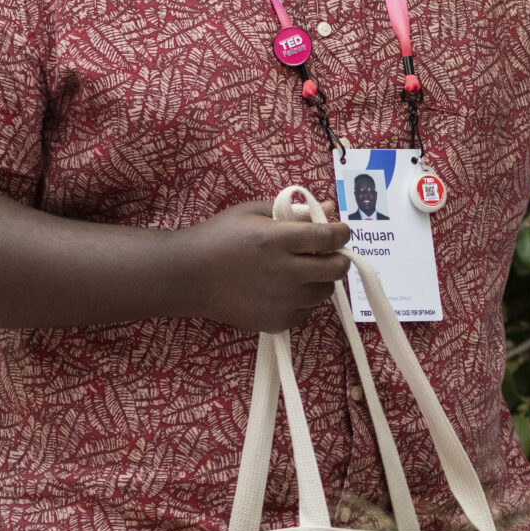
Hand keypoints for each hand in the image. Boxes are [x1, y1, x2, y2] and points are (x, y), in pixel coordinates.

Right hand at [171, 198, 351, 329]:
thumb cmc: (220, 236)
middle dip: (338, 258)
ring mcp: (281, 301)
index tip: (339, 231)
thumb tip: (331, 208)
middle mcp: (284, 273)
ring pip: (324, 292)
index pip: (329, 238)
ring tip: (300, 271)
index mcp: (278, 240)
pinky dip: (303, 300)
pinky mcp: (275, 322)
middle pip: (336, 269)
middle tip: (327, 254)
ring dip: (320, 280)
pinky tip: (284, 289)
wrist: (188, 276)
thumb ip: (295, 211)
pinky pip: (306, 311)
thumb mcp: (254, 212)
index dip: (341, 233)